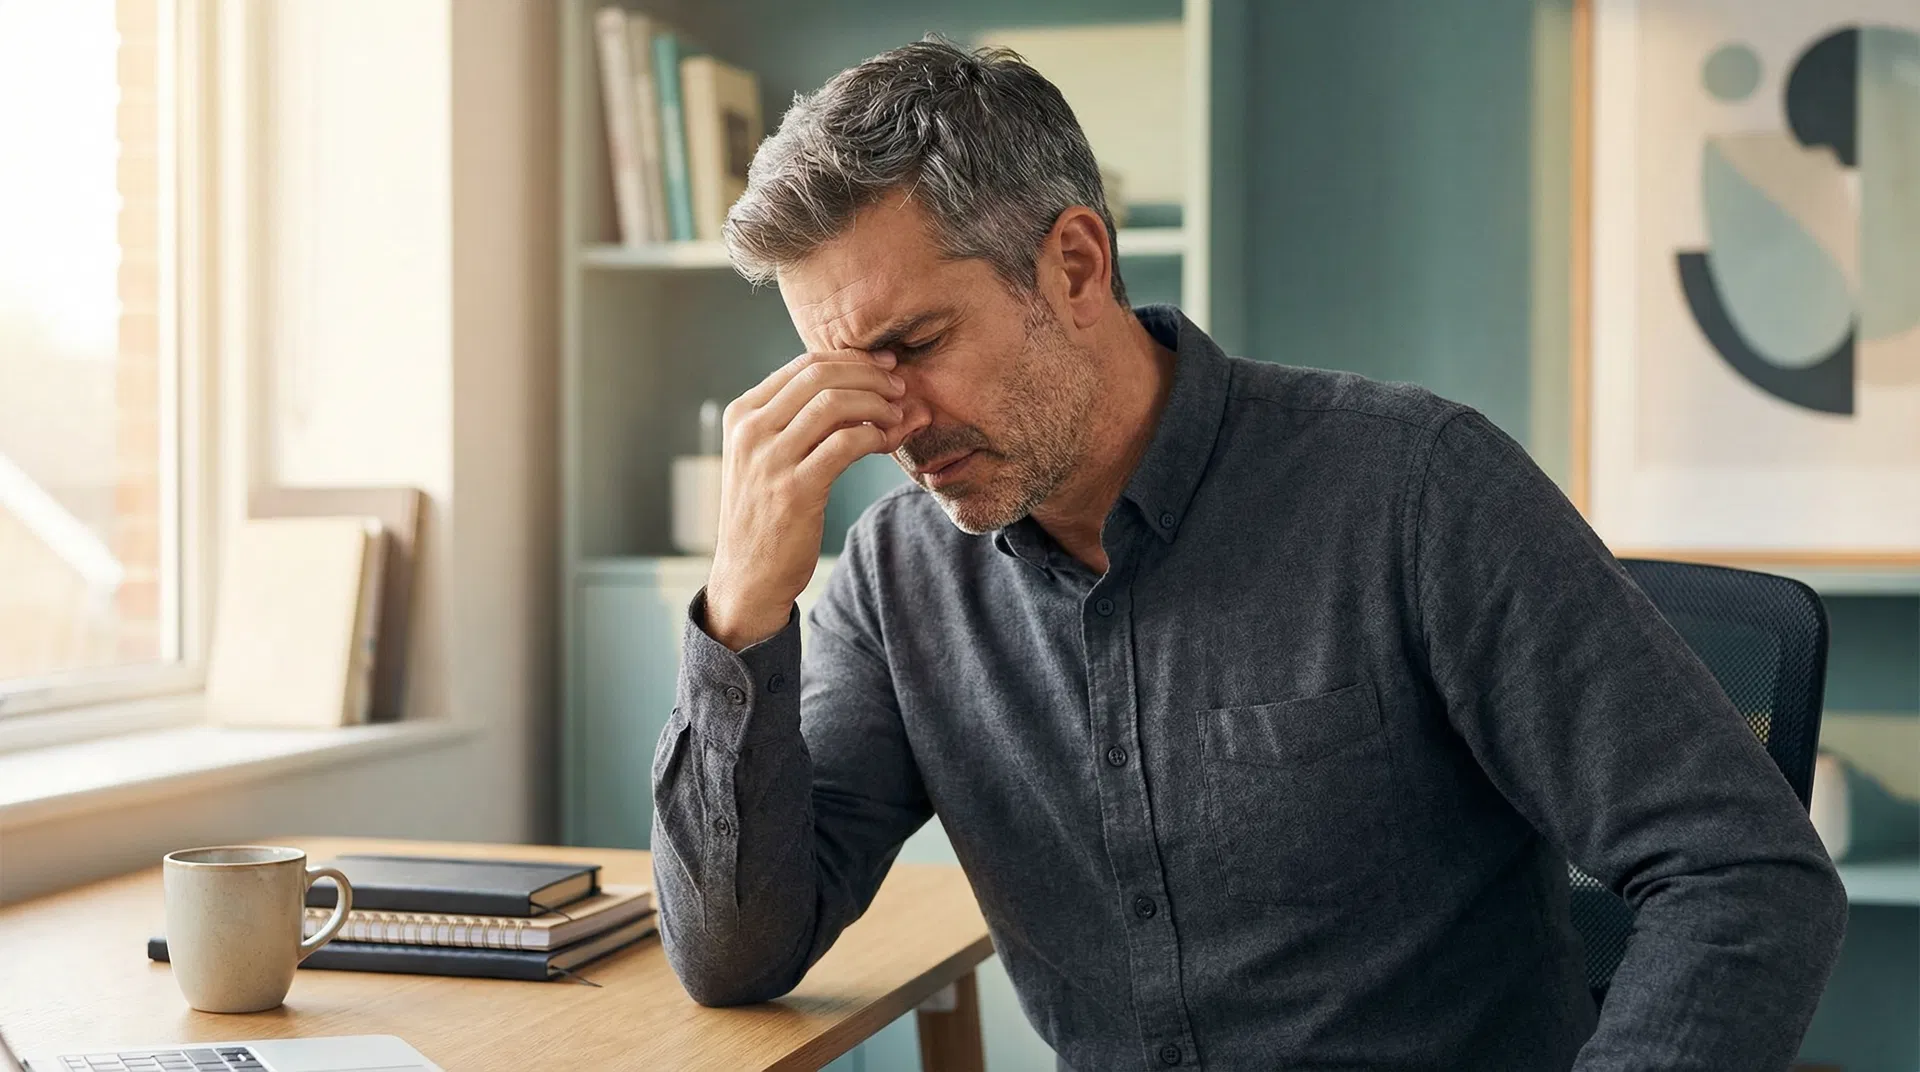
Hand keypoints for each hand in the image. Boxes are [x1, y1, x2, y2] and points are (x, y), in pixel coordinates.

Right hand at [703, 349, 926, 650]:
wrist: (748, 577)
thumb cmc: (767, 514)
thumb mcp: (767, 457)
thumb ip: (798, 420)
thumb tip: (858, 384)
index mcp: (742, 414)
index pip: (805, 364)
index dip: (853, 359)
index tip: (885, 368)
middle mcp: (750, 430)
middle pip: (821, 375)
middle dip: (870, 375)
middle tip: (900, 387)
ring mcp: (769, 459)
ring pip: (834, 404)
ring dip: (877, 404)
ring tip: (898, 417)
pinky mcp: (794, 490)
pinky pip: (845, 444)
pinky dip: (874, 436)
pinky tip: (886, 443)